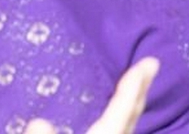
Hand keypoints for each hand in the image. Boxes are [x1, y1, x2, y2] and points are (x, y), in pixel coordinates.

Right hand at [25, 58, 158, 133]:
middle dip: (140, 91)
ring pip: (126, 128)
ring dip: (131, 108)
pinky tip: (111, 122)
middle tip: (151, 65)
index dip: (134, 86)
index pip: (122, 110)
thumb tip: (37, 121)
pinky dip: (119, 123)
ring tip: (135, 89)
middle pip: (130, 116)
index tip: (148, 63)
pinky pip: (117, 133)